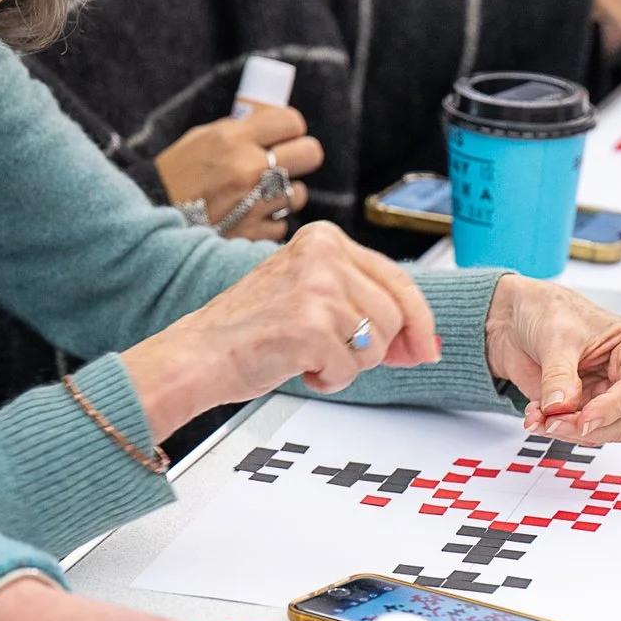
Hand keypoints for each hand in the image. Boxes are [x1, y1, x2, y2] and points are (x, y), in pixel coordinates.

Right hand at [121, 222, 440, 435]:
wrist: (196, 354)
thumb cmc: (247, 330)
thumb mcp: (309, 294)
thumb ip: (362, 304)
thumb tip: (422, 341)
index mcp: (324, 239)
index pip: (398, 278)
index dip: (418, 320)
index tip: (424, 347)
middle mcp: (324, 255)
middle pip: (394, 315)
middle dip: (376, 349)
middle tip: (339, 358)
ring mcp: (319, 289)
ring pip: (377, 345)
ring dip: (348, 365)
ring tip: (308, 356)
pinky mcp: (311, 327)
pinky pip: (350, 370)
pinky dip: (328, 380)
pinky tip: (297, 366)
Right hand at [153, 104, 324, 241]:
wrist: (149, 223)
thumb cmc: (175, 177)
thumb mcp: (200, 140)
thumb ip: (238, 132)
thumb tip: (274, 127)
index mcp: (233, 139)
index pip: (292, 121)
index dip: (292, 128)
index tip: (286, 136)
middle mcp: (248, 169)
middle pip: (310, 153)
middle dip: (301, 157)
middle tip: (287, 162)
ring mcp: (253, 204)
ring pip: (298, 194)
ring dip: (283, 195)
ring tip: (259, 195)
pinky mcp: (254, 235)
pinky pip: (281, 225)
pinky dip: (268, 223)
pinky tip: (247, 219)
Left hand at [483, 276, 620, 443]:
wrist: (518, 318)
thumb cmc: (550, 310)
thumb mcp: (557, 337)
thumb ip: (560, 375)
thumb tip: (562, 406)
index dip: (612, 408)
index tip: (585, 420)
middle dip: (588, 427)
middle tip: (554, 423)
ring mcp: (610, 395)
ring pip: (602, 431)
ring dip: (567, 430)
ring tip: (539, 416)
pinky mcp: (587, 409)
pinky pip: (578, 432)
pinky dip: (554, 429)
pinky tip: (535, 415)